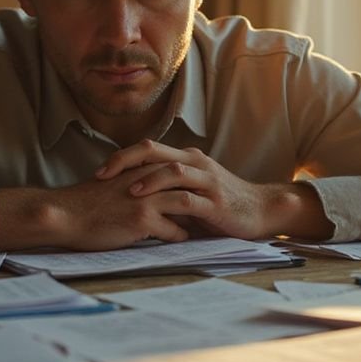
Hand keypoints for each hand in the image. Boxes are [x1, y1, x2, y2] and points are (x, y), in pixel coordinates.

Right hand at [0, 161, 218, 250]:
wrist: (66, 215)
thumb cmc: (86, 203)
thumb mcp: (115, 183)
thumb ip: (137, 182)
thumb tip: (153, 191)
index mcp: (141, 168)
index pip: (178, 170)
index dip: (193, 182)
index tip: (203, 194)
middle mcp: (147, 180)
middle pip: (188, 184)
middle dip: (203, 197)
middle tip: (215, 211)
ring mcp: (147, 199)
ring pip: (187, 205)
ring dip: (198, 218)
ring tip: (205, 228)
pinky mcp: (143, 220)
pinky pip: (174, 231)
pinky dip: (181, 237)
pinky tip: (181, 242)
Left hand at [95, 140, 319, 239]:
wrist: (261, 209)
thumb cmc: (222, 204)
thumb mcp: (191, 193)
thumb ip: (166, 191)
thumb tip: (131, 200)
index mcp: (186, 159)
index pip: (148, 149)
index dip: (121, 157)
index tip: (99, 172)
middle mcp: (195, 163)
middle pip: (154, 151)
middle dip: (125, 161)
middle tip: (101, 175)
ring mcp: (207, 180)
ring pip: (173, 171)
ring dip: (148, 180)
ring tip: (128, 191)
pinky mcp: (216, 201)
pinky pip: (190, 198)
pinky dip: (170, 203)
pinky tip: (156, 212)